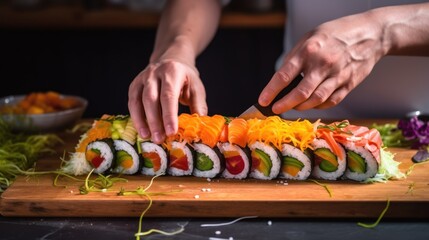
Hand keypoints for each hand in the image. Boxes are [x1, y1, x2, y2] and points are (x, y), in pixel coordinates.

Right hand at [128, 59, 206, 143]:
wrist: (172, 60)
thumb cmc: (186, 78)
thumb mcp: (196, 88)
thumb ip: (198, 106)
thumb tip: (199, 127)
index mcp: (173, 72)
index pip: (169, 95)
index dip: (169, 115)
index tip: (171, 132)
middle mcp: (154, 73)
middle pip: (150, 98)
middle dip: (154, 121)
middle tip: (159, 139)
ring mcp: (142, 78)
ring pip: (137, 100)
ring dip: (141, 121)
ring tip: (147, 137)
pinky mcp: (134, 85)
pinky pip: (132, 102)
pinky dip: (135, 117)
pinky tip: (142, 130)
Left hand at [259, 10, 387, 113]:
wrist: (370, 34)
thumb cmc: (335, 34)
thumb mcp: (309, 37)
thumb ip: (294, 57)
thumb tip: (280, 79)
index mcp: (309, 51)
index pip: (284, 75)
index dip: (271, 91)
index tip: (263, 100)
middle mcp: (323, 64)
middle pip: (300, 93)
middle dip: (285, 104)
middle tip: (276, 109)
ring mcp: (338, 75)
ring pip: (315, 100)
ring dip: (300, 107)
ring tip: (292, 107)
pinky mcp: (349, 84)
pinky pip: (330, 102)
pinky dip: (318, 106)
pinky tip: (311, 104)